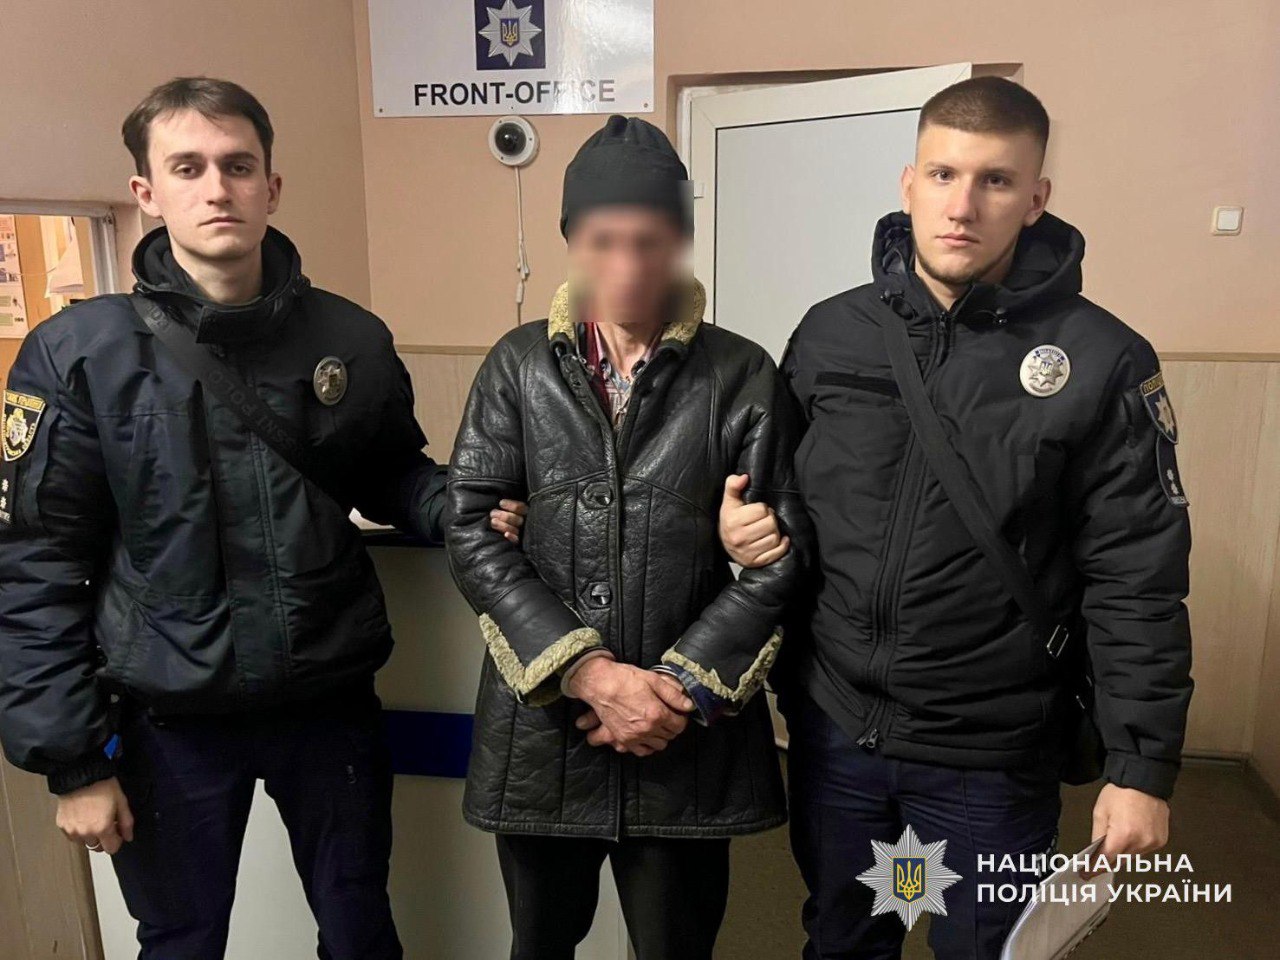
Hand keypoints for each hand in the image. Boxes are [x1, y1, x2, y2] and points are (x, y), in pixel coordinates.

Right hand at [55, 777, 133, 854]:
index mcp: (102, 828)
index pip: (111, 849)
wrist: (80, 775)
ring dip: (90, 836)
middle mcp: (85, 833)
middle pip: (97, 847)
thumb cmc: (101, 785)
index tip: (118, 833)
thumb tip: (128, 836)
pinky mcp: (62, 826)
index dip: (117, 842)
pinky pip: (72, 836)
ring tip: (94, 819)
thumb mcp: (121, 802)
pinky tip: (84, 818)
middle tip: (107, 824)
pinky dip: (79, 831)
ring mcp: (72, 830)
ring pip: (84, 842)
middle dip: (104, 839)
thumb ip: (127, 822)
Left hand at [489, 499, 527, 543]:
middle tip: (493, 514)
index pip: (522, 508)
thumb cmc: (502, 517)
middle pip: (518, 519)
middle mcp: (525, 523)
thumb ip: (509, 506)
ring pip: (516, 530)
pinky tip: (506, 534)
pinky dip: (512, 537)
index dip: (512, 505)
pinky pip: (516, 540)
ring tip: (493, 521)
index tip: (501, 503)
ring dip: (504, 526)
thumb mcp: (508, 509)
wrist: (504, 534)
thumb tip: (500, 502)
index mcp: (525, 512)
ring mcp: (522, 533)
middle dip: (504, 516)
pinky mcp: (518, 542)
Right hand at [568, 660, 692, 755]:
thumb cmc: (625, 679)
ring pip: (659, 745)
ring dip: (662, 736)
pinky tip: (647, 735)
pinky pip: (642, 751)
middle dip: (672, 726)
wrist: (600, 684)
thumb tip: (689, 705)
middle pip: (671, 735)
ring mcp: (635, 736)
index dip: (681, 718)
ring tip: (658, 724)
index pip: (680, 725)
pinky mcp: (624, 740)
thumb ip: (673, 695)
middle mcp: (647, 728)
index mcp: (657, 713)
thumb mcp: (653, 680)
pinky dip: (648, 745)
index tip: (678, 712)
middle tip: (668, 716)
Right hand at [719, 474, 788, 567]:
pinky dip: (781, 546)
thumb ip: (733, 484)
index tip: (757, 511)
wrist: (723, 543)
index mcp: (732, 521)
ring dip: (775, 533)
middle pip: (771, 524)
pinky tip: (778, 540)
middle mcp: (739, 538)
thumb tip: (744, 477)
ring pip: (775, 538)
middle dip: (770, 520)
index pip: (762, 510)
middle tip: (763, 521)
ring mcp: (747, 552)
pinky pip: (776, 553)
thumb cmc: (730, 519)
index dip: (762, 508)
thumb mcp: (729, 501)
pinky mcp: (755, 562)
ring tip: (766, 531)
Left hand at [1090, 783, 1169, 870]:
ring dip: (1123, 852)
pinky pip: (1144, 850)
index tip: (1087, 873)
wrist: (1144, 781)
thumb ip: (1097, 836)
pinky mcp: (1161, 841)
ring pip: (1132, 857)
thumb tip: (1094, 853)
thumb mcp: (1100, 813)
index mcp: (1122, 835)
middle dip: (1108, 858)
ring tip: (1120, 832)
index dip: (1094, 868)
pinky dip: (1136, 846)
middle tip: (1099, 853)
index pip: (1105, 861)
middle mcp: (1140, 841)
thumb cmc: (1122, 792)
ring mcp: (1153, 842)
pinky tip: (1132, 832)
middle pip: (1119, 861)